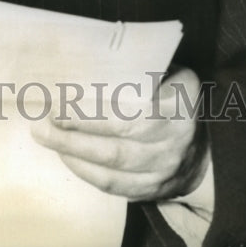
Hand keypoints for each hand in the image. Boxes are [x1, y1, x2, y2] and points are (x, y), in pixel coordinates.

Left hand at [31, 67, 208, 201]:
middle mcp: (176, 138)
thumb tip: (84, 56)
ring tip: (44, 136)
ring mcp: (165, 169)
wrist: (203, 150)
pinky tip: (65, 155)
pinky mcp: (152, 191)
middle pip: (118, 140)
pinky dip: (84, 170)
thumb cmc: (171, 98)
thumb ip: (138, 67)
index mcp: (180, 102)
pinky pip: (112, 185)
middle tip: (42, 121)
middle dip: (75, 132)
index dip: (94, 109)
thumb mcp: (168, 74)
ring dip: (72, 151)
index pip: (134, 109)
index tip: (62, 98)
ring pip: (112, 166)